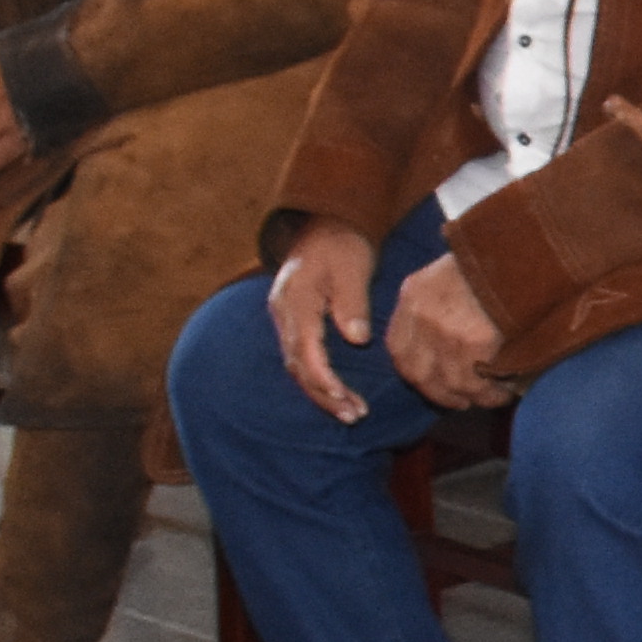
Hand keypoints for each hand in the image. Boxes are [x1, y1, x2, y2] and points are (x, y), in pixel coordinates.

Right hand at [271, 223, 383, 423]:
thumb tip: (357, 339)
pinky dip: (317, 379)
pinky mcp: (294, 323)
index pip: (305, 348)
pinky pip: (301, 358)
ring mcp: (286, 319)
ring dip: (321, 392)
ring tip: (351, 413)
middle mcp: (284, 314)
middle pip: (298, 364)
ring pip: (297, 365)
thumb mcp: (352, 266)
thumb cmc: (341, 244)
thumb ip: (352, 302)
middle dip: (324, 394)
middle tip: (354, 415)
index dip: (323, 377)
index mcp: (296, 300)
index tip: (345, 397)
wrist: (324, 226)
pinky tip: (336, 394)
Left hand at [383, 248, 511, 409]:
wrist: (525, 248)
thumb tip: (441, 339)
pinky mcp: (475, 342)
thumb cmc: (494, 258)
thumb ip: (436, 301)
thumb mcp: (449, 271)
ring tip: (491, 398)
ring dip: (471, 397)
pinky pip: (478, 382)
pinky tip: (504, 392)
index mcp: (413, 295)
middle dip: (438, 393)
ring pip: (450, 383)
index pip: (398, 347)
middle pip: (417, 373)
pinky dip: (491, 393)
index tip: (429, 381)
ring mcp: (446, 331)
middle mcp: (422, 316)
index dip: (413, 371)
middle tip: (459, 400)